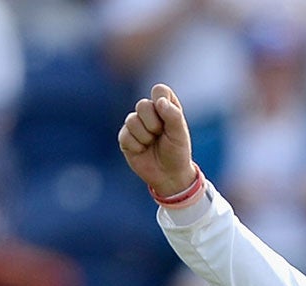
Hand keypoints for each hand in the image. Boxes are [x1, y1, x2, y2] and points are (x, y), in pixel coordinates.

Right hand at [117, 83, 196, 200]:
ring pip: (132, 120)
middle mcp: (149, 113)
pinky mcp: (125, 137)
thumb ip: (173, 116)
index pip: (160, 90)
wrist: (169, 176)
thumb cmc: (177, 153)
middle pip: (143, 105)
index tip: (166, 112)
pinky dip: (137, 146)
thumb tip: (159, 101)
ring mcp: (135, 124)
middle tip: (161, 135)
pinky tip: (143, 151)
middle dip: (153, 123)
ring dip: (146, 137)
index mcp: (166, 107)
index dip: (161, 99)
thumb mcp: (180, 135)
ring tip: (152, 144)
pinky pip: (126, 135)